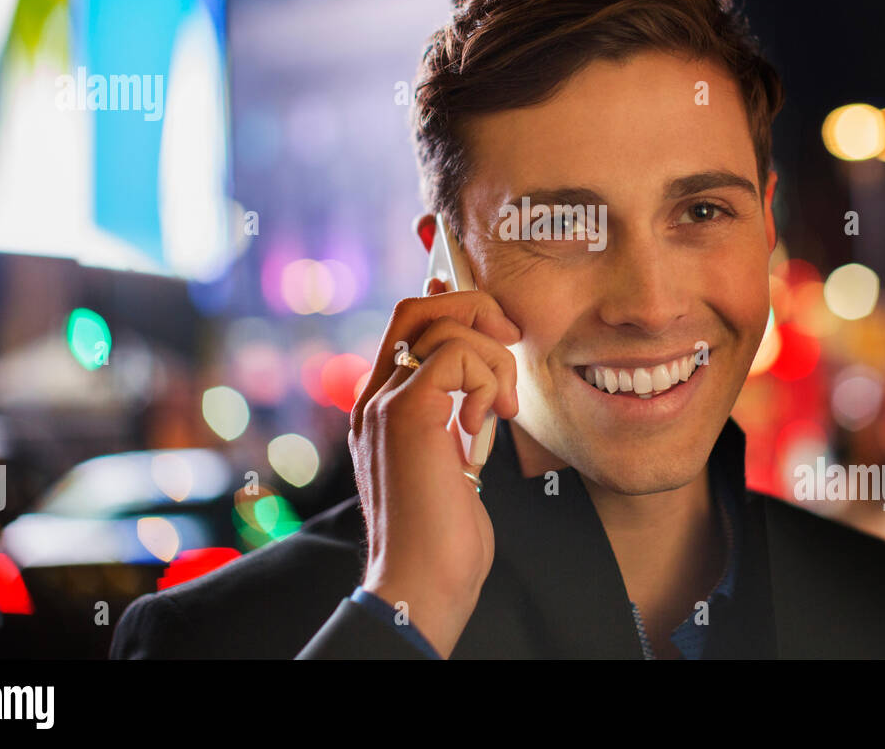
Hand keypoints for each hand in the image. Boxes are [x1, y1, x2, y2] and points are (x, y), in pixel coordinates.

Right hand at [348, 279, 520, 656]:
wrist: (423, 580)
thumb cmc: (444, 535)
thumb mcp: (452, 463)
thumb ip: (455, 420)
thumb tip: (483, 386)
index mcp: (381, 407)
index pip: (407, 325)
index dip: (450, 304)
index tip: (495, 328)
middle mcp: (374, 398)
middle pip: (416, 307)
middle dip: (474, 309)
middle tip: (510, 344)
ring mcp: (385, 402)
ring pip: (444, 326)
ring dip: (493, 359)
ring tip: (503, 410)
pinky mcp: (408, 412)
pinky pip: (456, 354)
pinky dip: (487, 380)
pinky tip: (489, 423)